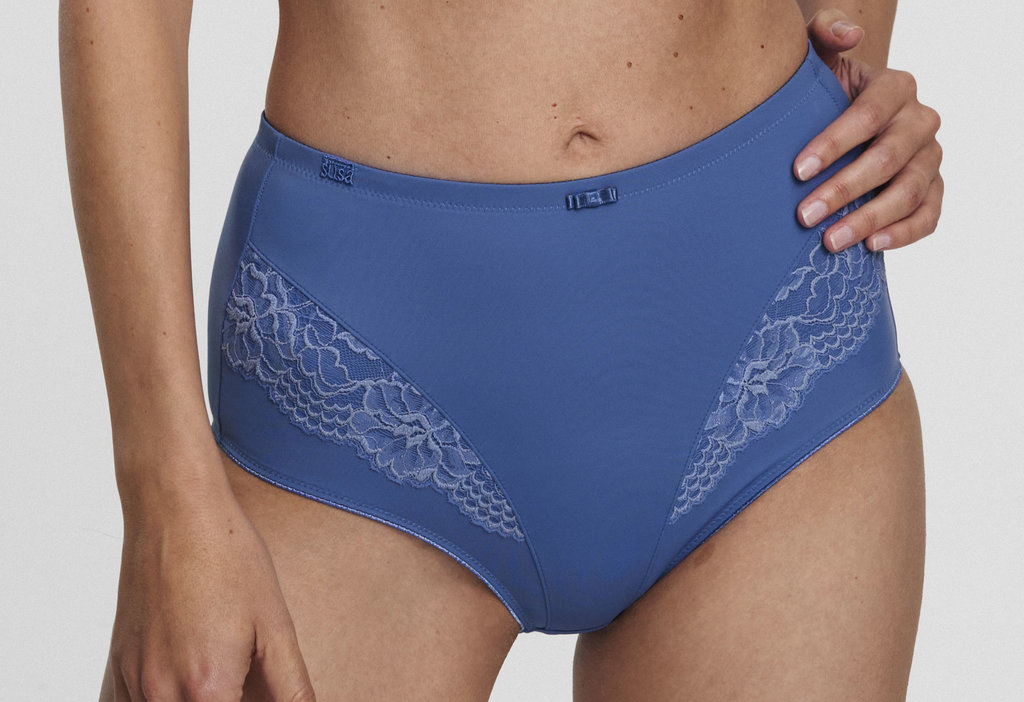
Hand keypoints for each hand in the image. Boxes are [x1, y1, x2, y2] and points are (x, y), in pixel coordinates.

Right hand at [100, 456, 315, 700]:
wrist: (174, 511)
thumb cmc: (227, 558)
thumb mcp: (275, 625)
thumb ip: (291, 687)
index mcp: (207, 689)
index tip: (258, 693)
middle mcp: (161, 694)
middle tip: (247, 678)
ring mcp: (133, 682)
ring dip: (197, 701)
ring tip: (224, 674)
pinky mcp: (118, 666)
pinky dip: (163, 701)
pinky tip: (189, 678)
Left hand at [795, 8, 943, 252]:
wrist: (839, 118)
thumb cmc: (822, 92)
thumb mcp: (818, 59)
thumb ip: (825, 32)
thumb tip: (847, 34)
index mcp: (896, 87)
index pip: (869, 116)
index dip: (834, 144)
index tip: (797, 171)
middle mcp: (920, 121)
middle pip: (887, 158)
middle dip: (844, 189)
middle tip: (804, 216)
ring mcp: (930, 157)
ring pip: (909, 191)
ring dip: (869, 219)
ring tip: (830, 241)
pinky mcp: (932, 189)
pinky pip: (929, 214)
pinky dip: (904, 233)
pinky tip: (871, 247)